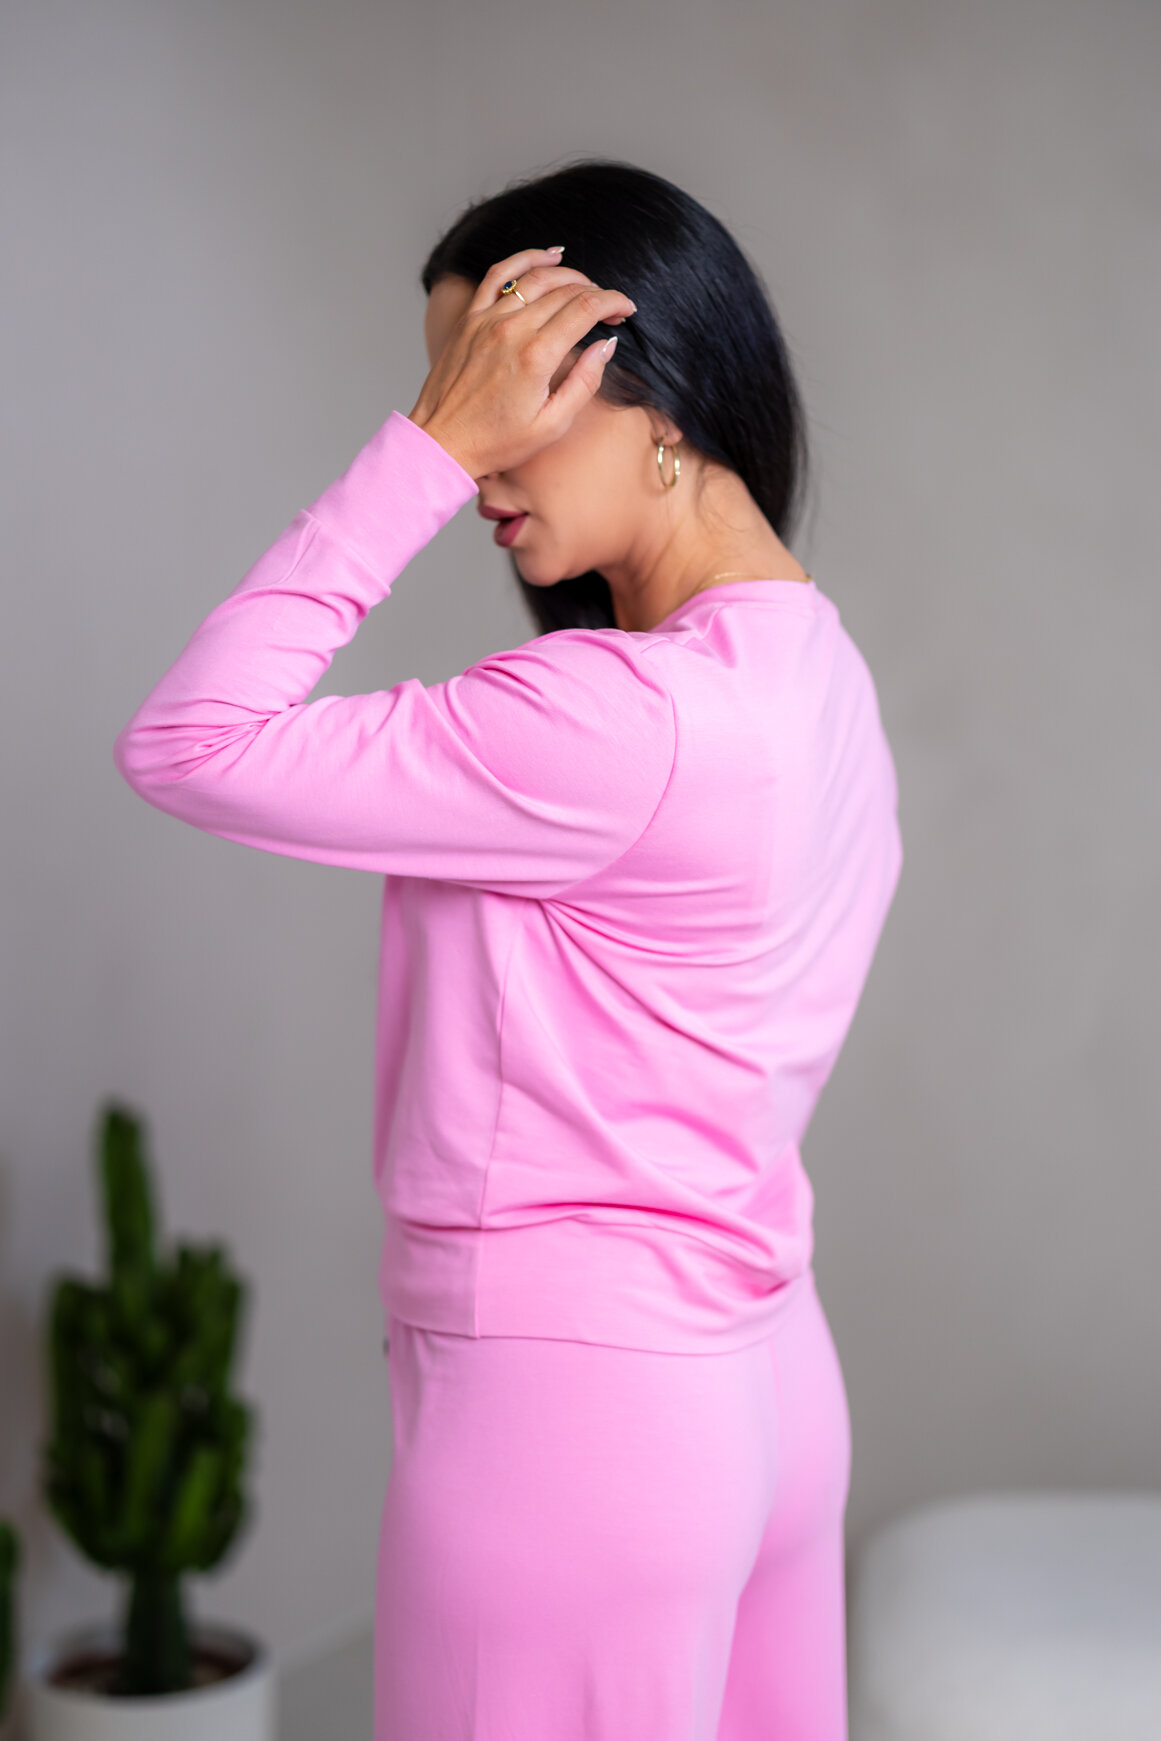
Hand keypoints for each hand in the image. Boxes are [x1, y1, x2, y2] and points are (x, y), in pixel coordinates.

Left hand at [407, 247, 636, 478]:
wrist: (443, 442)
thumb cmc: (497, 441)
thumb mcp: (552, 425)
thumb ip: (584, 382)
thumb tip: (605, 345)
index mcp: (537, 357)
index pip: (586, 309)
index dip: (613, 303)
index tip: (626, 309)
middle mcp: (512, 330)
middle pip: (566, 291)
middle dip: (597, 293)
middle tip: (610, 308)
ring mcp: (487, 320)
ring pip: (537, 278)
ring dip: (569, 276)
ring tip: (586, 286)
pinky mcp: (470, 319)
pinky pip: (499, 274)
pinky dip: (525, 259)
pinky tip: (547, 257)